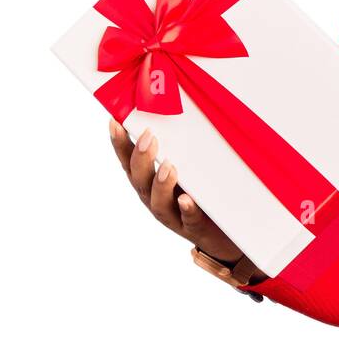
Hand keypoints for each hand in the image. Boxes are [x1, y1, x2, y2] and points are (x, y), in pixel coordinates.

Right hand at [108, 116, 250, 267]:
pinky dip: (186, 209)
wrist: (223, 234)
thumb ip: (181, 145)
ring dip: (160, 183)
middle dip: (141, 159)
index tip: (115, 121)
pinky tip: (186, 199)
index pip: (128, 161)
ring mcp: (173, 215)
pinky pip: (189, 220)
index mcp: (149, 181)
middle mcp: (155, 199)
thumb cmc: (201, 192)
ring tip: (168, 166)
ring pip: (158, 203)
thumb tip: (181, 104)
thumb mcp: (189, 167)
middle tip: (148, 137)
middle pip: (139, 180)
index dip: (120, 143)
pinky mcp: (194, 228)